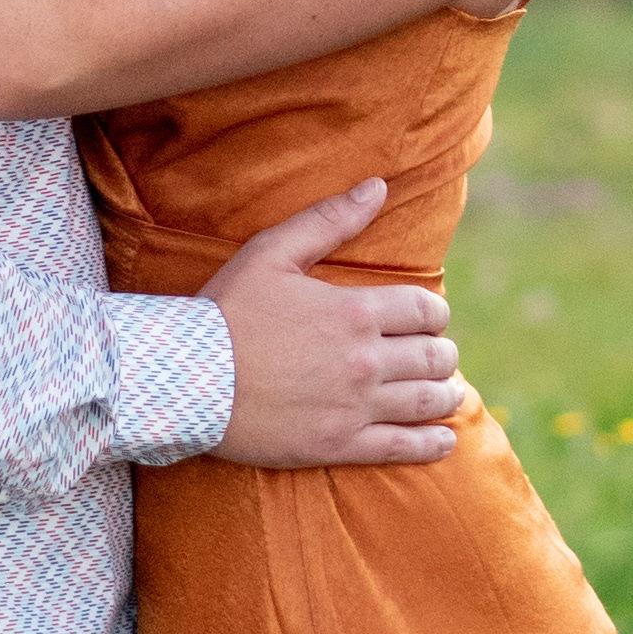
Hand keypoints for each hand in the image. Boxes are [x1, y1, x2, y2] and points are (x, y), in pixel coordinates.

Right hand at [210, 180, 462, 467]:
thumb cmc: (226, 312)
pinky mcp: (339, 444)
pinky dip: (432, 443)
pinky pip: (403, 447)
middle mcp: (364, 359)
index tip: (428, 319)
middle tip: (434, 356)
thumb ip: (329, 219)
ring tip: (445, 393)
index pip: (424, 310)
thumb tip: (378, 186)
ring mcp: (355, 405)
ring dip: (445, 394)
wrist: (187, 380)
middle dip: (441, 354)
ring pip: (428, 401)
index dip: (434, 313)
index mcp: (354, 311)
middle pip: (434, 357)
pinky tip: (444, 439)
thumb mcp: (272, 252)